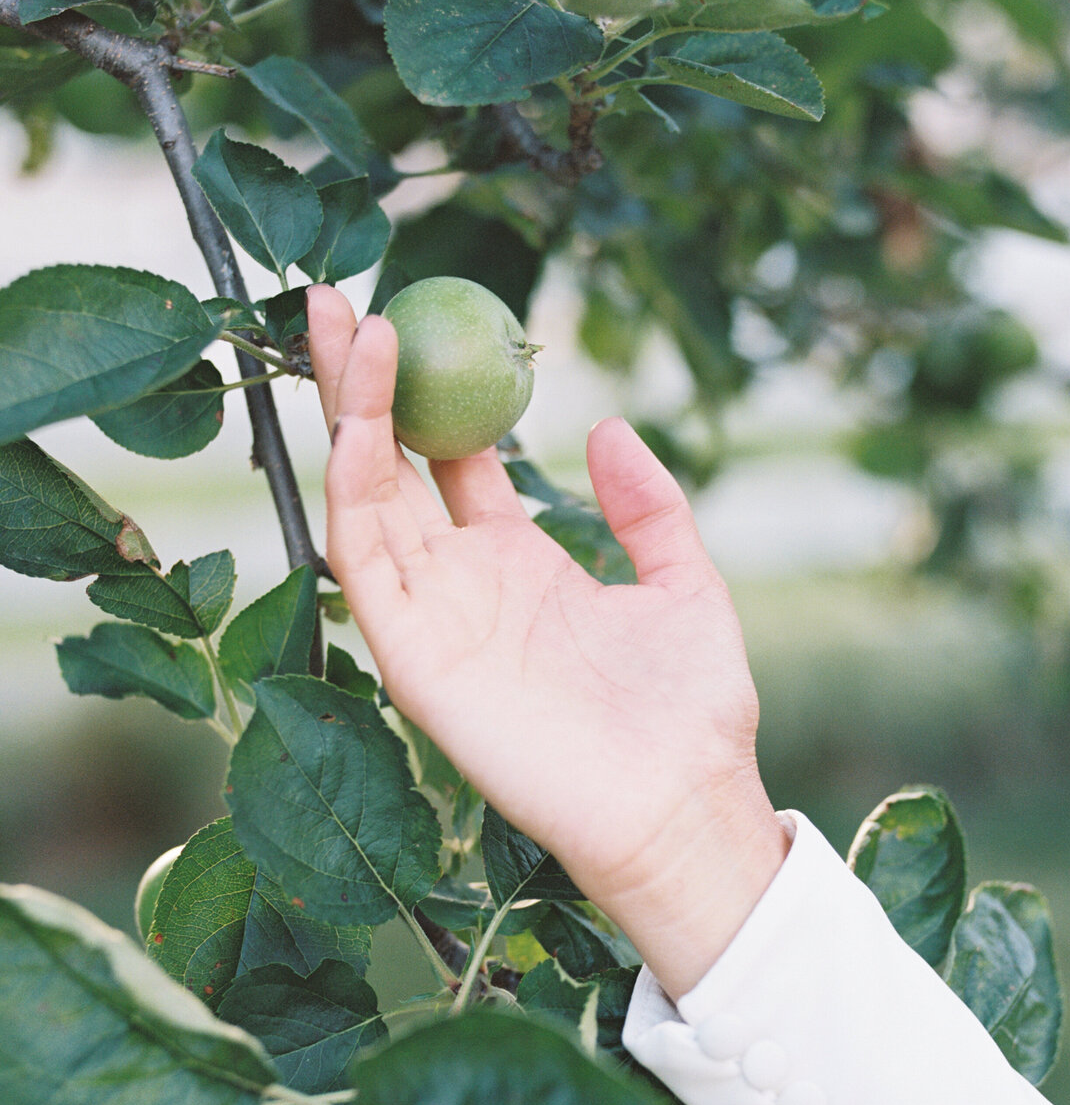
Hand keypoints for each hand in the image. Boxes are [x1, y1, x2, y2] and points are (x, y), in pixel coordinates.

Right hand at [308, 285, 788, 998]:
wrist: (680, 803)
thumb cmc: (688, 710)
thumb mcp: (684, 583)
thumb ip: (647, 507)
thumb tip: (608, 428)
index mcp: (521, 564)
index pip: (454, 464)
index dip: (434, 394)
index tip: (423, 320)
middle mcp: (464, 584)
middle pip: (396, 466)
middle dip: (367, 385)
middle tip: (345, 301)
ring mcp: (433, 617)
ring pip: (368, 498)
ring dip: (350, 415)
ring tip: (346, 326)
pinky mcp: (413, 657)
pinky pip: (366, 564)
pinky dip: (354, 490)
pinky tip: (358, 425)